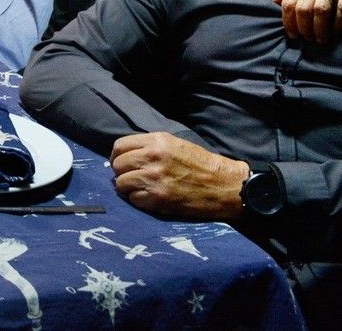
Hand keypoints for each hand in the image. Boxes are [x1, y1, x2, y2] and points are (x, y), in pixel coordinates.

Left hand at [109, 132, 247, 219]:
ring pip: (121, 184)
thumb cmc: (200, 163)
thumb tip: (124, 155)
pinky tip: (150, 197)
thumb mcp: (174, 144)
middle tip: (132, 177)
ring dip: (128, 188)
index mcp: (156, 141)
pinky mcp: (159, 198)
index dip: (117, 156)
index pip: (119, 146)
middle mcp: (152, 157)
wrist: (224, 185)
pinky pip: (133, 199)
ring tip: (141, 188)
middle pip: (117, 165)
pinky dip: (139, 200)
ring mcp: (154, 178)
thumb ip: (149, 146)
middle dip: (121, 172)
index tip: (122, 163)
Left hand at [274, 0, 341, 43]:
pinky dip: (338, 22)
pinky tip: (336, 31)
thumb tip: (276, 0)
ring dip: (319, 29)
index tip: (291, 33)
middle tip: (306, 39)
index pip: (289, 1)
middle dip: (303, 28)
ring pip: (321, 11)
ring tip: (320, 39)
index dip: (288, 20)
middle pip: (303, 8)